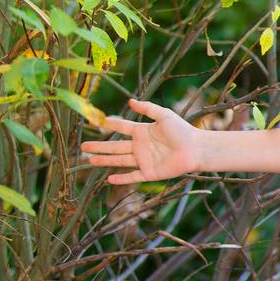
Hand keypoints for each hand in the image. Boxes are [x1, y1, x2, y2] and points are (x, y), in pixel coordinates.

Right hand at [80, 97, 204, 184]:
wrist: (196, 149)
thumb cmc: (183, 130)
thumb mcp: (164, 115)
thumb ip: (147, 108)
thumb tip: (130, 101)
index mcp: (144, 132)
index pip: (123, 128)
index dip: (112, 125)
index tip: (98, 122)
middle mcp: (141, 146)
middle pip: (115, 146)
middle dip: (99, 146)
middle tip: (83, 146)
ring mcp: (144, 160)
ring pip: (119, 161)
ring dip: (104, 161)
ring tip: (89, 160)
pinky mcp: (150, 173)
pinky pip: (132, 176)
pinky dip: (121, 178)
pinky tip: (108, 179)